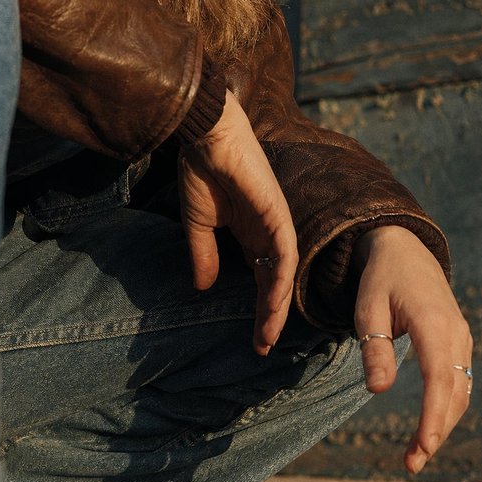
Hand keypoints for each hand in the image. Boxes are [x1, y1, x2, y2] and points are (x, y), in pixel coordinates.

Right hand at [179, 91, 298, 354]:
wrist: (205, 135)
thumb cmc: (200, 169)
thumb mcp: (198, 222)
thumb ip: (203, 254)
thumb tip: (203, 288)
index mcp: (249, 232)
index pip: (259, 278)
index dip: (258, 309)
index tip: (254, 340)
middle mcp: (266, 232)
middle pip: (274, 282)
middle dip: (269, 316)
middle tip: (263, 346)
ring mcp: (275, 223)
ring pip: (282, 274)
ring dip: (276, 306)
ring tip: (266, 335)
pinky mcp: (277, 214)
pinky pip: (284, 254)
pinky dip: (279, 280)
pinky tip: (272, 303)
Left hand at [353, 224, 472, 473]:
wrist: (404, 249)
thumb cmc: (381, 278)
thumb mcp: (368, 307)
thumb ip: (373, 347)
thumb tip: (379, 391)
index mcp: (433, 323)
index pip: (439, 379)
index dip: (433, 416)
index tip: (423, 446)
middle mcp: (456, 333)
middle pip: (454, 394)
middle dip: (436, 431)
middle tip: (411, 464)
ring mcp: (462, 338)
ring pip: (460, 392)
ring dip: (443, 424)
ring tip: (416, 454)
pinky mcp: (459, 343)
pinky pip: (459, 382)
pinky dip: (447, 408)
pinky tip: (430, 427)